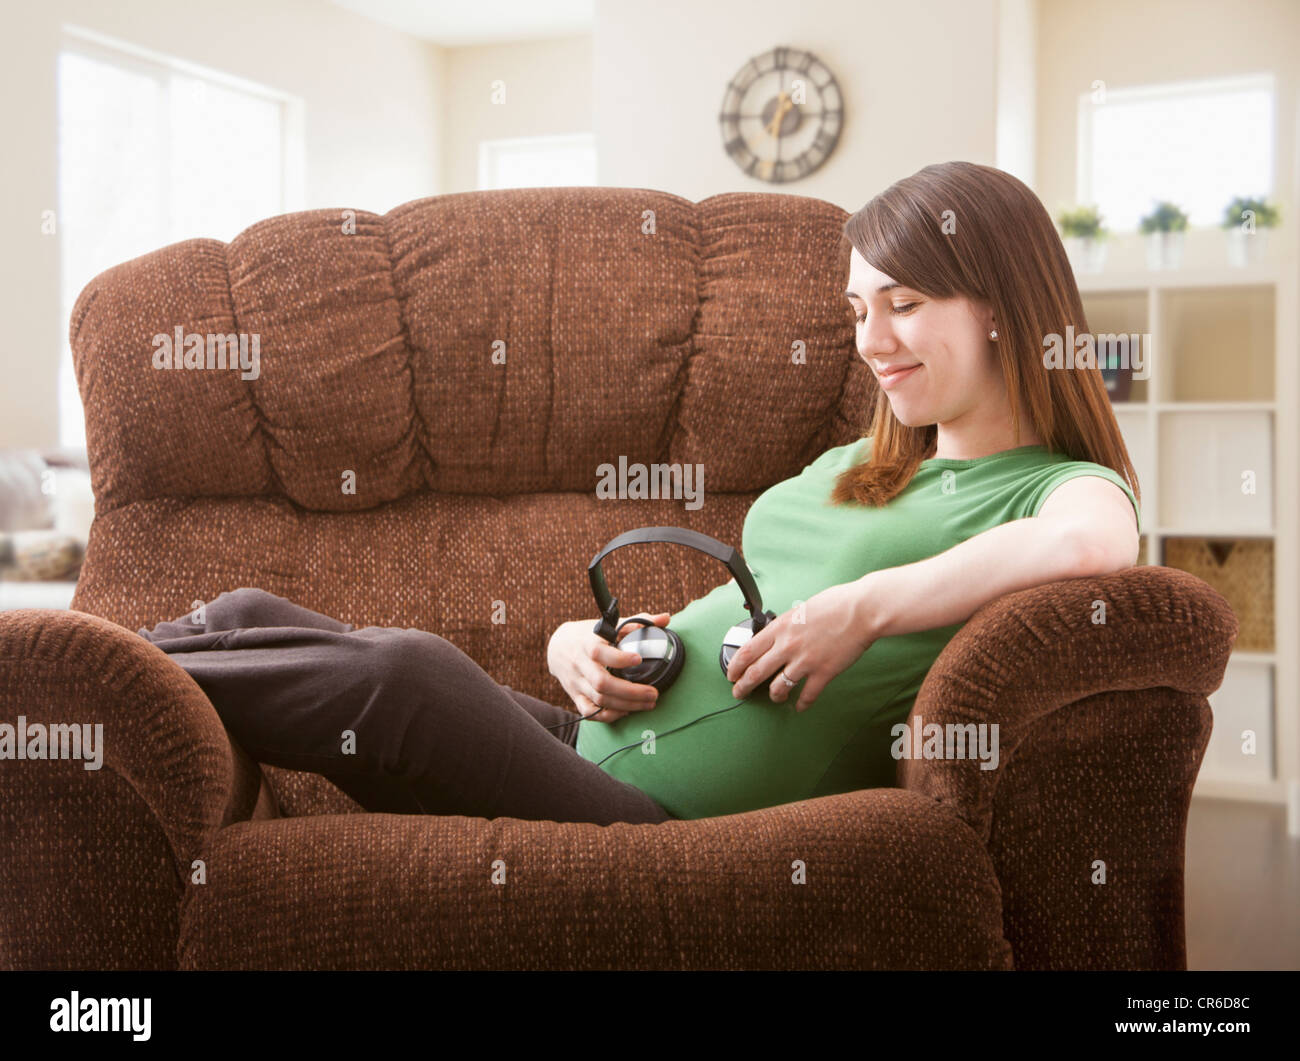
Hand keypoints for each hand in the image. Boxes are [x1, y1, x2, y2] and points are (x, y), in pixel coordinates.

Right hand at [546, 612, 670, 722]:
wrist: (557, 647)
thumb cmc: (589, 634)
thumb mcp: (609, 624)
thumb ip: (638, 622)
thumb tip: (666, 618)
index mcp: (587, 643)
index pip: (598, 652)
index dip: (618, 658)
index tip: (638, 659)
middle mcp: (580, 664)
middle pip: (601, 682)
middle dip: (630, 692)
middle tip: (653, 693)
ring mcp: (576, 682)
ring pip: (599, 699)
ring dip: (626, 704)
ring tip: (648, 703)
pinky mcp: (575, 696)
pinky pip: (589, 712)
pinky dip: (608, 715)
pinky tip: (626, 711)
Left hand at [724, 578, 882, 711]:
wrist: (862, 610)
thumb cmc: (835, 604)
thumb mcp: (800, 610)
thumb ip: (786, 626)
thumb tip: (777, 636)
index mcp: (780, 628)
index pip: (747, 651)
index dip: (735, 667)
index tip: (731, 675)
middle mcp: (788, 646)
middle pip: (756, 673)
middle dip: (743, 687)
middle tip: (739, 693)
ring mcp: (805, 661)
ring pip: (778, 688)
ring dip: (774, 696)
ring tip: (774, 697)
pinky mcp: (823, 673)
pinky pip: (807, 695)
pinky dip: (801, 704)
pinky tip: (799, 706)